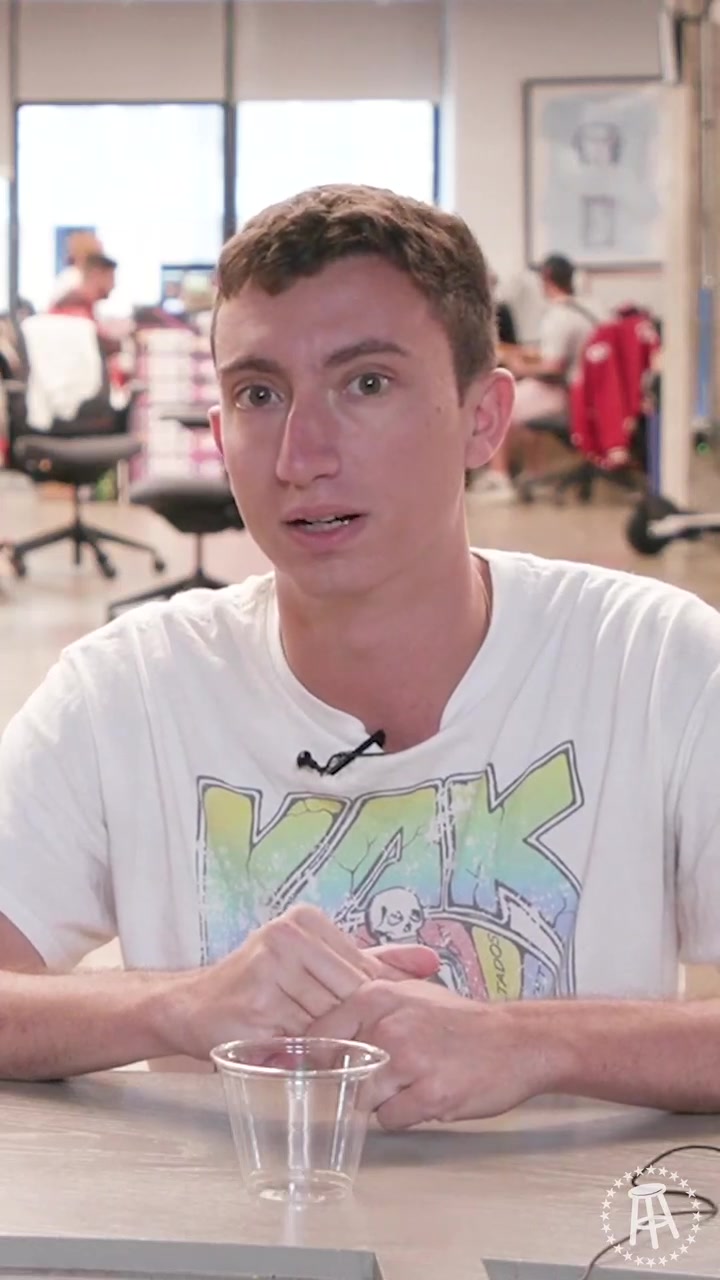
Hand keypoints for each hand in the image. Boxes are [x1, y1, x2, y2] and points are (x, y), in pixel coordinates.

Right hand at [164, 905, 438, 1060]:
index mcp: (304, 921)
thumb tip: (431, 961)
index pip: (362, 970)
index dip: (372, 1004)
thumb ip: (373, 960)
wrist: (192, 1006)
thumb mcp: (314, 961)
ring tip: (327, 1055)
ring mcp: (267, 972)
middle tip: (359, 1048)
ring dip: (330, 1047)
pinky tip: (299, 1060)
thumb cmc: (260, 985)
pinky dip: (304, 1057)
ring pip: (326, 1024)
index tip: (377, 1024)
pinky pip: (299, 1044)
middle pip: (347, 997)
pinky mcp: (254, 1009)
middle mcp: (285, 938)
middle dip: (353, 1028)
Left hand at [308, 979, 554, 1127]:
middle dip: (356, 1080)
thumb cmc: (459, 1020)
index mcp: (377, 996)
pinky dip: (405, 1115)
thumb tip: (317, 1036)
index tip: (325, 1067)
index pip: (320, 1035)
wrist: (516, 1040)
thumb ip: (365, 1009)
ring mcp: (409, 1061)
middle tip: (385, 1076)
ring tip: (412, 1084)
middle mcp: (388, 1026)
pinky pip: (392, 1119)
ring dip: (383, 1100)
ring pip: (364, 1099)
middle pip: (341, 1072)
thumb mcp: (409, 994)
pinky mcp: (430, 1095)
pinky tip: (427, 1096)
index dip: (319, 1057)